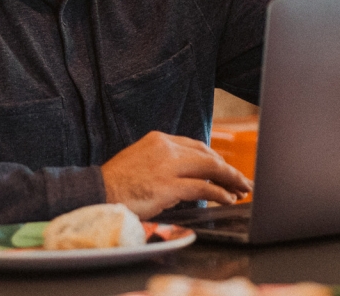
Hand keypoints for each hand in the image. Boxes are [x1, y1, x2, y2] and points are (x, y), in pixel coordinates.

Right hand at [100, 131, 252, 217]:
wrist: (97, 193)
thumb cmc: (117, 183)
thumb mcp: (142, 162)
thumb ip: (165, 163)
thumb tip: (190, 177)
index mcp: (159, 139)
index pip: (197, 146)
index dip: (215, 159)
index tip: (226, 170)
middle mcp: (166, 148)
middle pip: (207, 155)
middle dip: (228, 169)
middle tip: (243, 181)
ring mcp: (167, 166)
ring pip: (210, 168)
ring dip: (230, 180)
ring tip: (242, 190)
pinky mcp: (167, 185)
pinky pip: (202, 188)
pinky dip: (218, 193)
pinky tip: (228, 199)